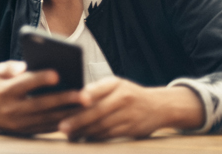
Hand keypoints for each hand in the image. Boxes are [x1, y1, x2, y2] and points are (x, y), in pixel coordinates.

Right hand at [0, 60, 89, 133]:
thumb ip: (10, 66)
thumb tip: (24, 66)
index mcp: (5, 91)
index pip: (24, 83)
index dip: (40, 78)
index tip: (57, 73)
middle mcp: (13, 108)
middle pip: (42, 104)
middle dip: (64, 99)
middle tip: (84, 95)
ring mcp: (21, 123)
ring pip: (49, 119)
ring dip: (69, 113)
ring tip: (88, 106)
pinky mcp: (28, 131)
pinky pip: (49, 128)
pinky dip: (65, 122)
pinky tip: (80, 115)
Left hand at [58, 77, 204, 140]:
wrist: (159, 106)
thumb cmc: (129, 93)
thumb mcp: (116, 84)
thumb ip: (96, 89)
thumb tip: (74, 97)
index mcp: (116, 84)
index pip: (100, 88)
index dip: (89, 94)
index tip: (78, 99)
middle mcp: (124, 98)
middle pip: (99, 111)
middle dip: (79, 120)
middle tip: (62, 126)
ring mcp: (129, 115)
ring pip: (103, 125)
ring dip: (84, 132)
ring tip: (68, 134)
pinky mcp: (131, 129)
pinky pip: (109, 134)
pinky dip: (95, 137)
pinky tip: (83, 138)